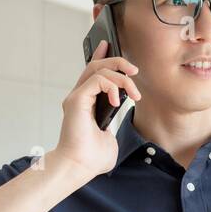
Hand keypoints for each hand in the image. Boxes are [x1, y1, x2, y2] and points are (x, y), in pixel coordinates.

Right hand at [52, 40, 141, 181]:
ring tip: (134, 94)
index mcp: (86, 104)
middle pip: (96, 66)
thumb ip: (114, 123)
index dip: (100, 55)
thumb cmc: (92, 158)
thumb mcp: (110, 137)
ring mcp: (77, 97)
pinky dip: (111, 86)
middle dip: (118, 62)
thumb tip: (122, 114)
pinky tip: (117, 100)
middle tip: (134, 71)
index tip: (107, 44)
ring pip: (98, 69)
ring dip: (122, 78)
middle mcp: (79, 97)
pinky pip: (96, 80)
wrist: (79, 167)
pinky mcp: (76, 100)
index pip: (92, 73)